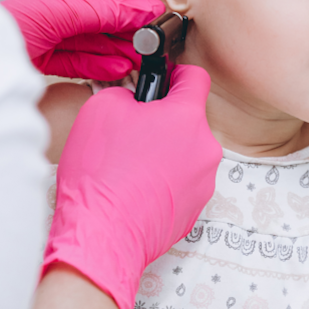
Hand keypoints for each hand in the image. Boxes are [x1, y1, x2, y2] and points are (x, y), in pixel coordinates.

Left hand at [1, 0, 163, 79]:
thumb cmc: (8, 6)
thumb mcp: (66, 5)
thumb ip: (109, 10)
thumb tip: (147, 11)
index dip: (133, 4)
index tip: (157, 16)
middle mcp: (57, 4)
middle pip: (103, 18)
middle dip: (129, 32)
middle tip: (153, 44)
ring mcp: (50, 30)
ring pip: (93, 41)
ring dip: (118, 51)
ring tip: (142, 60)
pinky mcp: (43, 56)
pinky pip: (78, 60)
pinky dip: (99, 65)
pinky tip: (119, 67)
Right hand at [42, 64, 220, 308]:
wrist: (102, 235)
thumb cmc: (102, 169)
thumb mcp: (103, 107)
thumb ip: (129, 92)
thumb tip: (138, 101)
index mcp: (187, 116)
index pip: (196, 78)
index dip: (177, 73)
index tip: (165, 79)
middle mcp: (206, 147)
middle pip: (190, 118)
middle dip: (166, 118)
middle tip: (135, 129)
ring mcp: (204, 181)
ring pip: (188, 151)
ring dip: (167, 150)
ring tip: (133, 165)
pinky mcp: (196, 208)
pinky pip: (184, 181)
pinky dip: (166, 179)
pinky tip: (138, 188)